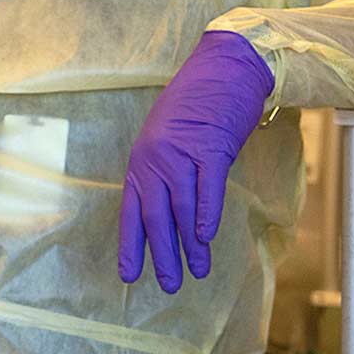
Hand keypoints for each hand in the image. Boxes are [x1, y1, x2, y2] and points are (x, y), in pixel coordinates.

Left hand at [119, 30, 273, 292]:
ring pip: (181, 209)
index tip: (130, 276)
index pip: (131, 211)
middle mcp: (155, 159)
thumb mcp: (168, 138)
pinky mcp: (210, 146)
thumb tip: (172, 213)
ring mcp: (182, 153)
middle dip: (161, 256)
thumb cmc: (198, 104)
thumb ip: (165, 173)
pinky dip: (206, 214)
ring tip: (198, 273)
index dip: (131, 245)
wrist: (224, 67)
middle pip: (155, 217)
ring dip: (189, 245)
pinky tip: (206, 237)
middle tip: (169, 286)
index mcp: (142, 161)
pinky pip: (207, 188)